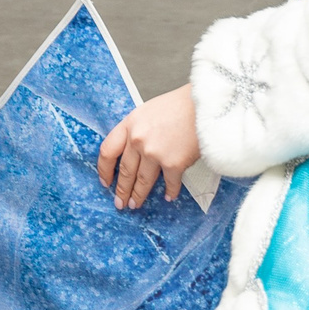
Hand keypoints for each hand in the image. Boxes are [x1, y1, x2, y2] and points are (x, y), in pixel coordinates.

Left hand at [97, 84, 200, 209]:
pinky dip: (170, 192)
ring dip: (138, 195)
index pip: (107, 151)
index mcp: (129, 124)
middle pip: (125, 171)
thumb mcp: (148, 111)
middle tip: (119, 202)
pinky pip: (169, 184)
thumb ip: (137, 130)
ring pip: (142, 181)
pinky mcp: (173, 164)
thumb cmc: (181, 105)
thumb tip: (133, 150)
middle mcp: (138, 139)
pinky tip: (169, 196)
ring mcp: (154, 153)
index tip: (105, 181)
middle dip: (121, 190)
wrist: (204, 106)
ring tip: (135, 204)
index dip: (104, 169)